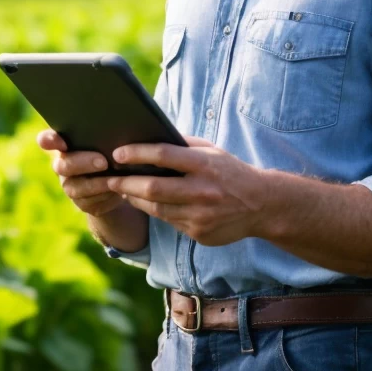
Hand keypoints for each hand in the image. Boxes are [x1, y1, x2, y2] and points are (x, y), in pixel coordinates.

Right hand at [36, 128, 125, 216]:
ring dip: (95, 183)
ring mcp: (70, 185)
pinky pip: (89, 202)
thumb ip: (103, 135)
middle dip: (83, 163)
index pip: (47, 140)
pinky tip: (116, 190)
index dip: (48, 140)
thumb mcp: (107, 141)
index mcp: (64, 144)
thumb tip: (113, 125)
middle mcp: (62, 165)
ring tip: (113, 179)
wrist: (119, 180)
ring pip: (75, 187)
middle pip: (64, 165)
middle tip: (103, 162)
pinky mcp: (81, 203)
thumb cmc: (111, 151)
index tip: (60, 142)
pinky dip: (103, 196)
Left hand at [108, 137, 266, 246]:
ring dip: (135, 199)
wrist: (261, 204)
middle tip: (109, 179)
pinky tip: (146, 204)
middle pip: (153, 188)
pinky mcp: (199, 233)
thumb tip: (151, 138)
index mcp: (204, 164)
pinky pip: (169, 222)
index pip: (163, 155)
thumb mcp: (212, 151)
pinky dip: (155, 212)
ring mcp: (200, 215)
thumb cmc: (230, 172)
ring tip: (122, 191)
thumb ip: (184, 145)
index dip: (137, 153)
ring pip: (156, 209)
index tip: (118, 154)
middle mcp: (201, 190)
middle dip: (126, 183)